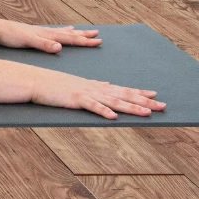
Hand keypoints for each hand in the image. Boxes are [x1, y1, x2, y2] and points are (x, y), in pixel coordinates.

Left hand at [0, 22, 101, 52]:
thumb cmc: (11, 36)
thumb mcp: (28, 42)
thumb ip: (44, 45)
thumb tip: (60, 47)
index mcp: (47, 35)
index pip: (70, 39)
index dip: (85, 41)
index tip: (99, 41)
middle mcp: (46, 32)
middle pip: (70, 34)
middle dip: (84, 36)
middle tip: (98, 35)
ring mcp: (41, 31)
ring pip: (63, 32)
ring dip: (75, 33)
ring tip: (83, 31)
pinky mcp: (34, 33)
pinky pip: (53, 32)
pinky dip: (61, 31)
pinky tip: (62, 30)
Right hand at [30, 70, 164, 118]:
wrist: (36, 80)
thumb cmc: (55, 84)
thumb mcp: (77, 85)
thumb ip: (94, 86)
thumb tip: (108, 84)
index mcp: (95, 86)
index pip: (121, 90)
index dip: (139, 93)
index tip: (155, 95)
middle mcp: (94, 88)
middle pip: (123, 95)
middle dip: (144, 101)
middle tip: (162, 105)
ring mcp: (86, 93)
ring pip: (113, 101)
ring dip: (130, 107)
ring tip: (147, 112)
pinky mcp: (75, 99)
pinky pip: (92, 106)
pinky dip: (103, 111)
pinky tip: (114, 117)